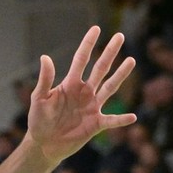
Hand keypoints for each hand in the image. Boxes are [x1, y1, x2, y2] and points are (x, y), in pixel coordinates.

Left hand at [26, 27, 136, 165]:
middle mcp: (84, 91)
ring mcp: (92, 107)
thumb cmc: (38, 119)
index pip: (82, 60)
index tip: (96, 28)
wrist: (43, 143)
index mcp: (70, 83)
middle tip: (120, 36)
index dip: (88, 44)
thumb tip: (45, 57)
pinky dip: (122, 119)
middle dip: (110, 52)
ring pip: (110, 87)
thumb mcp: (39, 98)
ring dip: (121, 75)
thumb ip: (45, 79)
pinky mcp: (96, 124)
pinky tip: (133, 116)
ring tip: (131, 60)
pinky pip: (112, 121)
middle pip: (100, 68)